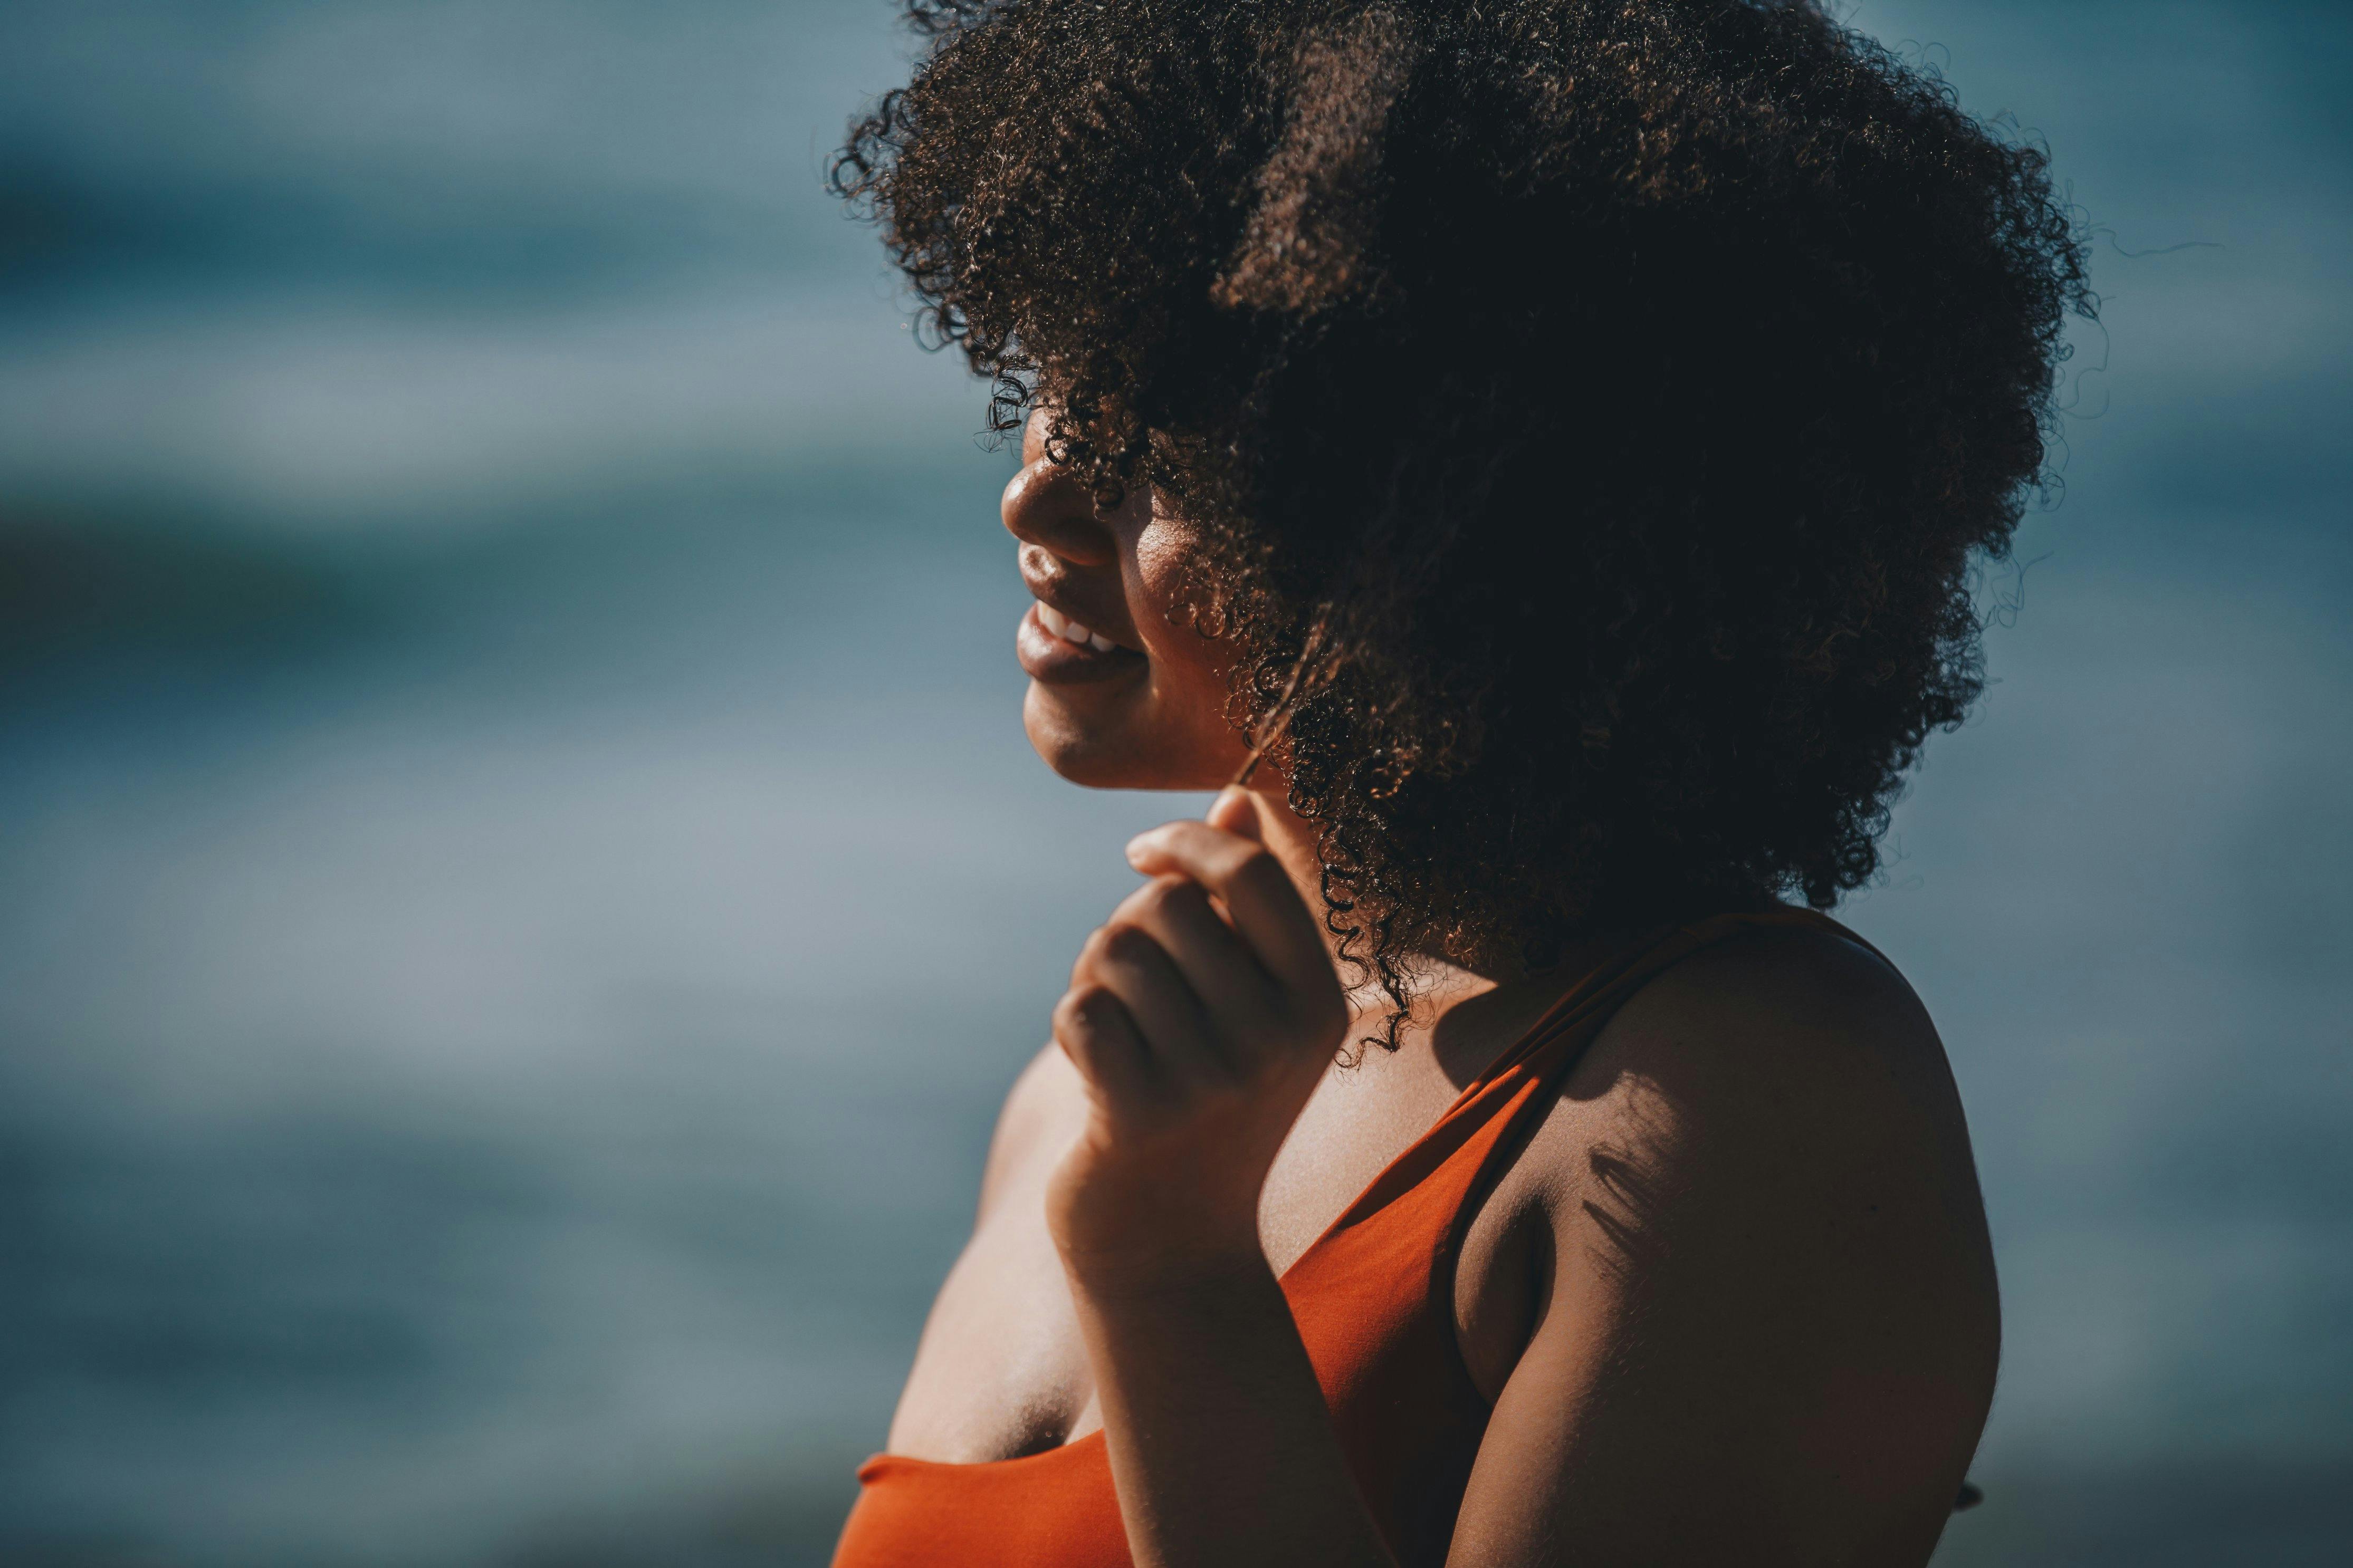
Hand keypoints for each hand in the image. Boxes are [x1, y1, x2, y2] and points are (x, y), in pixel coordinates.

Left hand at [1046, 787, 1348, 1289]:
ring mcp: (1212, 1081)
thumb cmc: (1209, 1104)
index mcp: (1316, 1002)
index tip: (1144, 858)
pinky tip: (1099, 1075)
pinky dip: (1072, 1028)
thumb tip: (1237, 798)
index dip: (1186, 843)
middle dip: (1128, 930)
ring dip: (1096, 982)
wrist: (1173, 1248)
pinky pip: (1077, 1009)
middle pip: (1165, 906)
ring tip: (1122, 1037)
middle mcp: (1276, 1039)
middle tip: (1136, 994)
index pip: (1249, 872)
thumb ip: (1245, 905)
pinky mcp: (1141, 1115)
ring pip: (1112, 951)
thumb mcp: (1250, 1006)